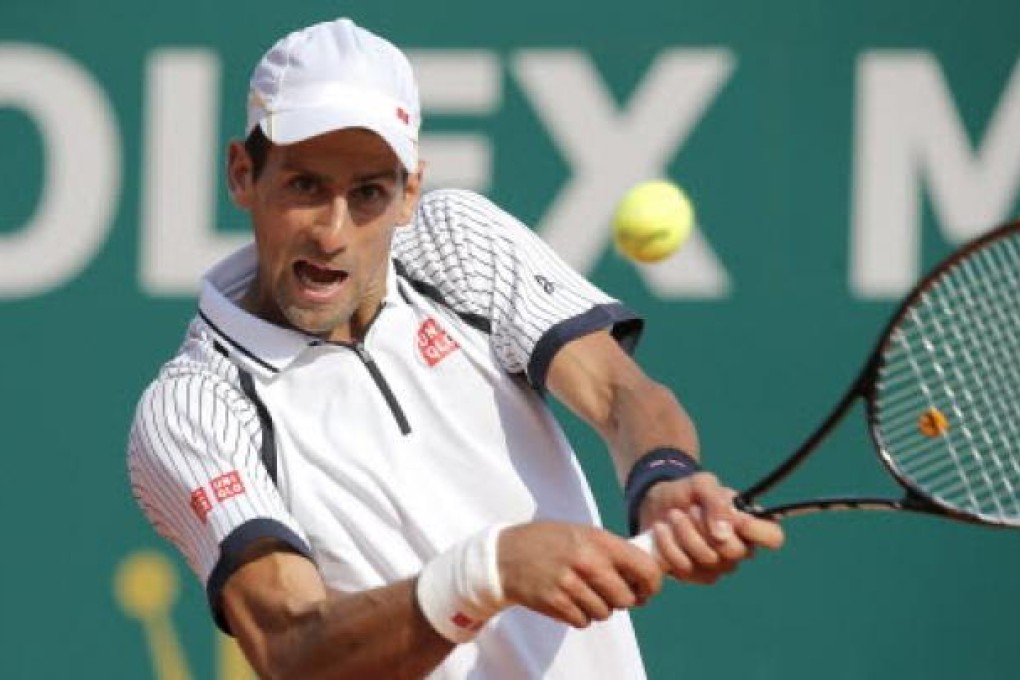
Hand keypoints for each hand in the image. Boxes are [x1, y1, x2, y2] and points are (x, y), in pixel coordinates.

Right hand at [497, 521, 662, 627]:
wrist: (506, 554)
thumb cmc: (550, 542)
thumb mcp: (583, 534)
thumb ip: (612, 551)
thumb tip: (647, 574)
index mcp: (599, 540)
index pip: (645, 569)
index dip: (652, 585)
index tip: (646, 591)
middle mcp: (587, 561)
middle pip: (626, 598)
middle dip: (623, 600)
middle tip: (610, 593)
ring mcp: (570, 583)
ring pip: (605, 613)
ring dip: (599, 608)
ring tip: (583, 593)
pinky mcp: (555, 602)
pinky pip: (583, 621)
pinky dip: (580, 615)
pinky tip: (569, 600)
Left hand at [638, 472, 783, 583]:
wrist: (656, 503)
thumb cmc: (687, 492)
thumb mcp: (701, 483)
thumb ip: (717, 501)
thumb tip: (723, 534)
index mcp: (749, 524)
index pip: (773, 537)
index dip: (758, 532)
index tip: (737, 520)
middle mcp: (738, 549)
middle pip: (735, 551)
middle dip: (706, 528)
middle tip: (691, 510)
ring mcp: (717, 566)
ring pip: (708, 560)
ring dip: (685, 534)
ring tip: (673, 515)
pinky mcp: (694, 575)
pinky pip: (685, 569)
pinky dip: (669, 547)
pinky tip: (661, 530)